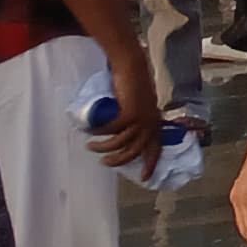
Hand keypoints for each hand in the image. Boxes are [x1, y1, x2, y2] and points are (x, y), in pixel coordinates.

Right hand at [88, 45, 161, 168]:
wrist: (132, 67)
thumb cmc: (133, 86)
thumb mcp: (137, 107)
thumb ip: (134, 119)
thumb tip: (119, 134)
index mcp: (155, 123)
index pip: (156, 148)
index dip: (151, 164)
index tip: (144, 178)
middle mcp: (151, 123)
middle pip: (134, 151)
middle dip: (118, 160)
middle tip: (104, 161)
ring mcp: (141, 119)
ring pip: (121, 143)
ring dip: (104, 147)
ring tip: (92, 145)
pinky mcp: (130, 113)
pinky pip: (111, 130)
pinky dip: (99, 132)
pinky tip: (90, 131)